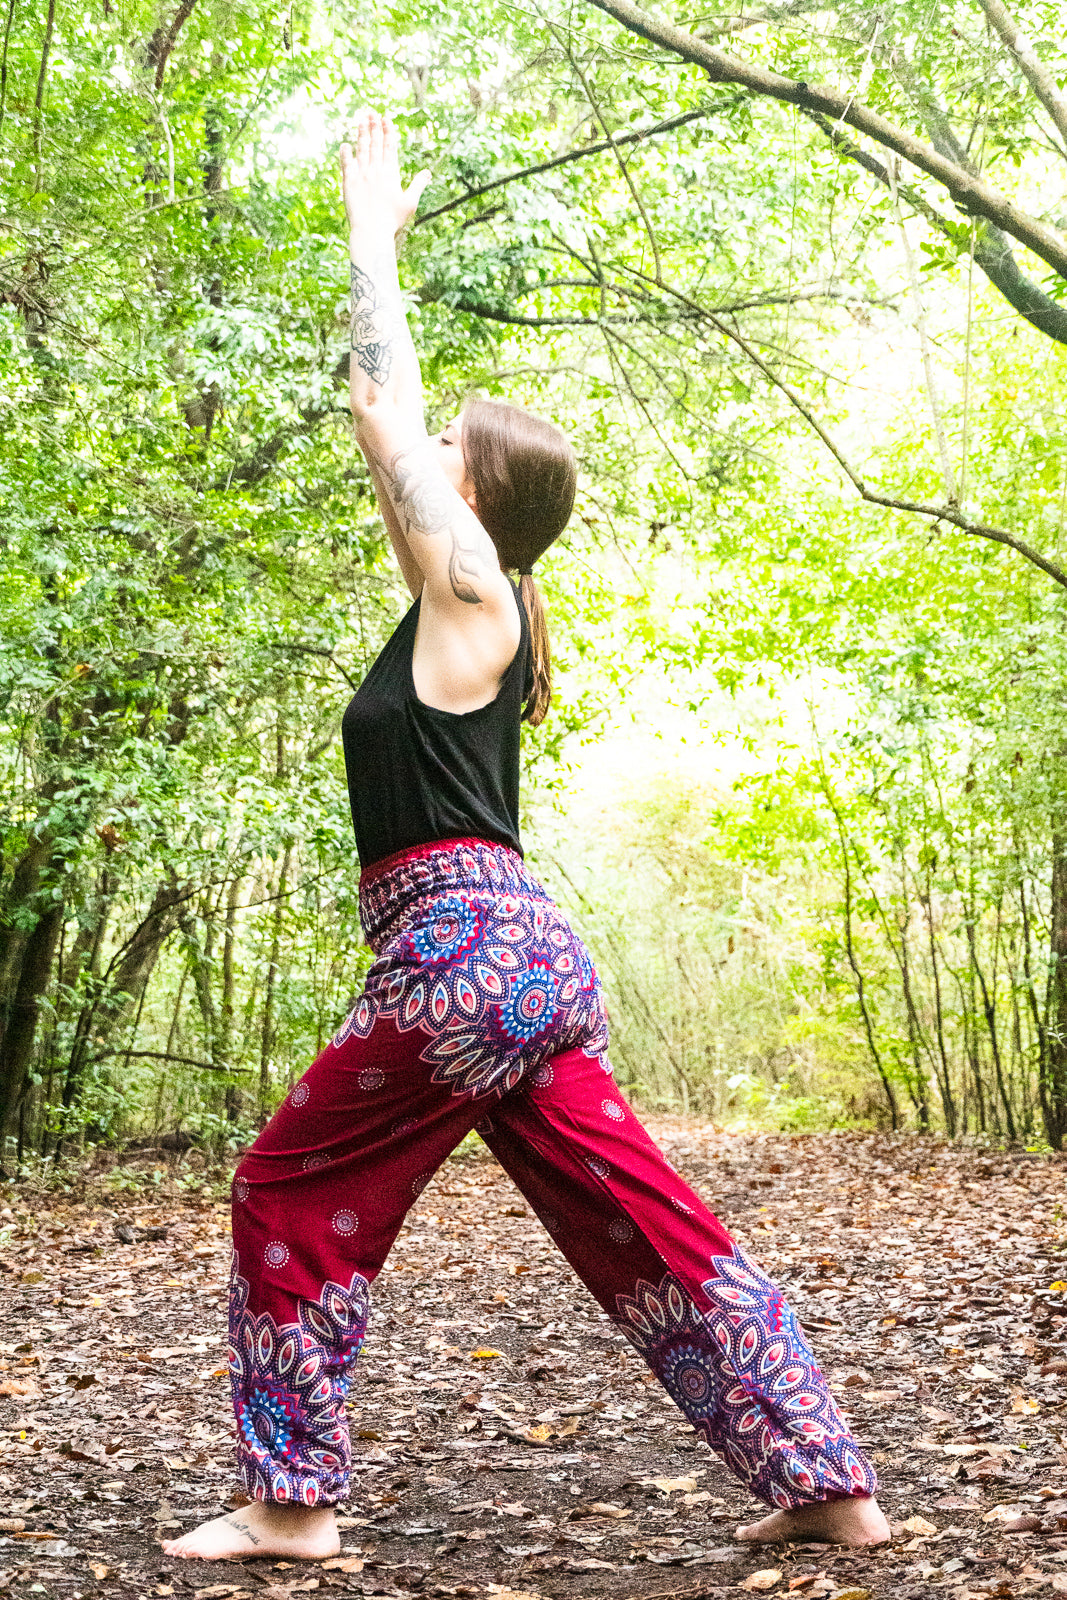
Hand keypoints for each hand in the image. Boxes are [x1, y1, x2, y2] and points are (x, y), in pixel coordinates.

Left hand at [341, 109, 430, 239]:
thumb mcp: (410, 203)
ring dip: (361, 133)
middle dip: (374, 126)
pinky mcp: (349, 182)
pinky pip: (346, 163)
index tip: (386, 119)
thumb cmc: (392, 220)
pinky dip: (346, 153)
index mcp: (391, 173)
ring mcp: (361, 174)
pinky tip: (346, 144)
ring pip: (361, 148)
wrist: (371, 231)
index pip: (389, 147)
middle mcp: (375, 170)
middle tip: (373, 113)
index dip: (388, 131)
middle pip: (375, 143)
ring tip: (361, 120)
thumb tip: (428, 172)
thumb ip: (418, 185)